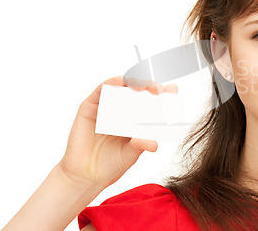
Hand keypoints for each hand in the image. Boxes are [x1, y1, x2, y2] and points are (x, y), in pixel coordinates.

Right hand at [57, 75, 177, 188]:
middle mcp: (123, 111)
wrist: (85, 176)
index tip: (172, 90)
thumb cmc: (110, 165)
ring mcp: (107, 107)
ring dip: (133, 82)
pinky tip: (120, 83)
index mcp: (137, 120)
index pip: (153, 103)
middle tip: (158, 89)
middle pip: (139, 91)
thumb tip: (154, 143)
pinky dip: (113, 83)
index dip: (163, 95)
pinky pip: (103, 89)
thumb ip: (140, 146)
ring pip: (122, 86)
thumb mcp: (130, 155)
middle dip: (150, 86)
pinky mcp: (91, 106)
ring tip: (142, 87)